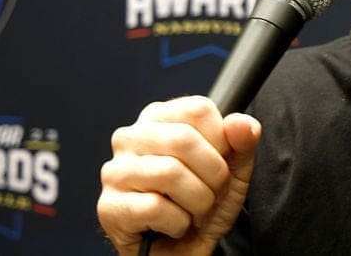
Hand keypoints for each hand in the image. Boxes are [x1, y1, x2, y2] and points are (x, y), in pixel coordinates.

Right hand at [97, 96, 260, 255]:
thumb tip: (241, 123)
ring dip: (197, 201)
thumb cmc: (203, 204)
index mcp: (160, 118)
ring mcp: (115, 171)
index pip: (197, 109)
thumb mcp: (234, 171)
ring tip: (195, 211)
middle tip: (212, 194)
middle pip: (184, 139)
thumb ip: (242, 143)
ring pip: (169, 173)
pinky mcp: (108, 206)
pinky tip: (174, 225)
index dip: (221, 141)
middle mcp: (131, 137)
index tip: (220, 163)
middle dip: (213, 175)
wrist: (182, 251)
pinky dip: (178, 223)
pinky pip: (154, 207)